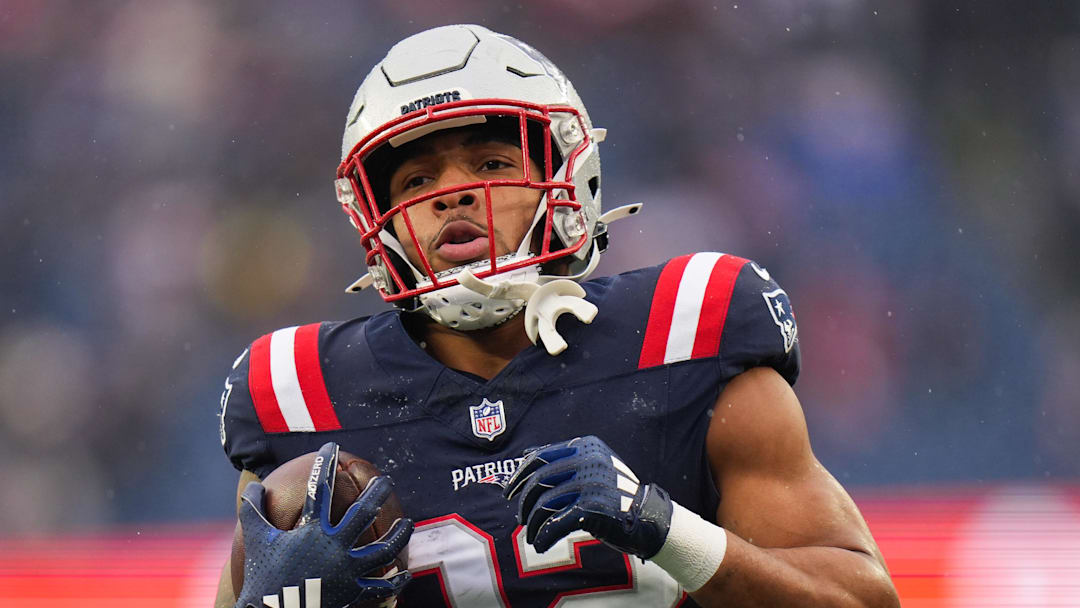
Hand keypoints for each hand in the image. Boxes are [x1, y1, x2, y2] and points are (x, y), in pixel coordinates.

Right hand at [235, 442, 412, 607]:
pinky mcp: (352, 593)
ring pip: (383, 549)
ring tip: (409, 523)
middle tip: (387, 481)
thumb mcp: (257, 540)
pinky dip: (395, 582)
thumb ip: (254, 511)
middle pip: (364, 512)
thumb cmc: (262, 576)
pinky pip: (380, 587)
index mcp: (312, 530)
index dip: (325, 465)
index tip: (332, 446)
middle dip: (378, 492)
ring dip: (399, 535)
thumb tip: (251, 487)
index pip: (319, 489)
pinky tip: (406, 574)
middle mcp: (334, 546)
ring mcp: (346, 570)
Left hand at [503, 435, 672, 557]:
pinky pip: (556, 522)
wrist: (648, 518)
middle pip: (539, 480)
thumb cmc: (616, 494)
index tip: (509, 492)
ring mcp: (591, 483)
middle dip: (524, 502)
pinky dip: (544, 535)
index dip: (520, 475)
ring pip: (545, 503)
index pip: (541, 456)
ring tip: (531, 535)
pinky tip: (540, 544)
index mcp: (586, 446)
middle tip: (520, 518)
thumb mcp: (593, 466)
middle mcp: (588, 460)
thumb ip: (564, 459)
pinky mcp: (592, 507)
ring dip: (533, 523)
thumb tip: (525, 454)